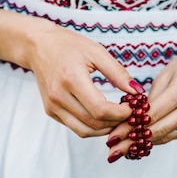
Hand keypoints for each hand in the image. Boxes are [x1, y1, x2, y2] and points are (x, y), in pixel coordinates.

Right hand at [0, 10, 143, 137]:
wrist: (39, 46)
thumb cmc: (69, 45)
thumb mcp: (97, 52)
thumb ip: (118, 73)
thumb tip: (137, 92)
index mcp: (72, 78)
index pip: (100, 109)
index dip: (120, 113)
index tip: (132, 107)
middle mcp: (59, 96)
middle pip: (93, 123)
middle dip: (115, 123)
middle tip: (129, 115)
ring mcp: (52, 106)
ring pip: (83, 131)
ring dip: (104, 129)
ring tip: (117, 118)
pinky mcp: (50, 111)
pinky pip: (74, 126)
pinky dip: (91, 126)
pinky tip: (102, 116)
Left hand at [105, 30, 176, 159]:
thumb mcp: (164, 74)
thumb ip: (149, 97)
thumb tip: (130, 119)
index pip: (152, 114)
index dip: (130, 127)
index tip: (113, 135)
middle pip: (158, 130)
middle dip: (133, 141)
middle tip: (113, 149)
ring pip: (166, 136)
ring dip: (143, 143)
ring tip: (122, 149)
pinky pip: (175, 135)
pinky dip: (157, 138)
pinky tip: (141, 141)